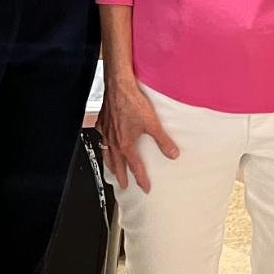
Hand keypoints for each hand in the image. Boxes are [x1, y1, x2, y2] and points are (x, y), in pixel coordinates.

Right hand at [98, 79, 178, 193]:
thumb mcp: (152, 123)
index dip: (141, 179)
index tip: (145, 187)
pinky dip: (103, 143)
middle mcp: (113, 141)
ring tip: (112, 169)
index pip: (134, 167)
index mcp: (125, 144)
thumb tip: (173, 153)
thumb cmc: (132, 102)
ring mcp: (106, 132)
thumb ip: (163, 140)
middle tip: (123, 185)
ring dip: (110, 164)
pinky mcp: (102, 121)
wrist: (118, 86)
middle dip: (121, 176)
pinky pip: (100, 137)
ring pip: (106, 153)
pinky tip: (105, 141)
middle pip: (117, 164)